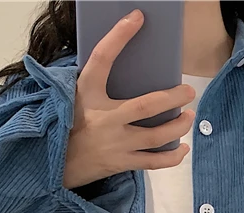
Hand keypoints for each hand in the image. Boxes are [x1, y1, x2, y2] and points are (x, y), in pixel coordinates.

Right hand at [63, 9, 194, 189]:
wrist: (54, 164)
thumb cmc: (68, 124)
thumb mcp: (76, 97)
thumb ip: (98, 83)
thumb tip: (131, 69)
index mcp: (88, 93)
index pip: (103, 58)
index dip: (119, 36)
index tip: (138, 17)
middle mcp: (105, 118)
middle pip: (147, 106)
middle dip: (173, 98)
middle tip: (189, 91)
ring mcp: (115, 144)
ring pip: (156, 136)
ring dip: (178, 126)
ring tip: (189, 116)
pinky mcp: (122, 163)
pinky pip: (154, 162)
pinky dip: (172, 157)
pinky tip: (183, 147)